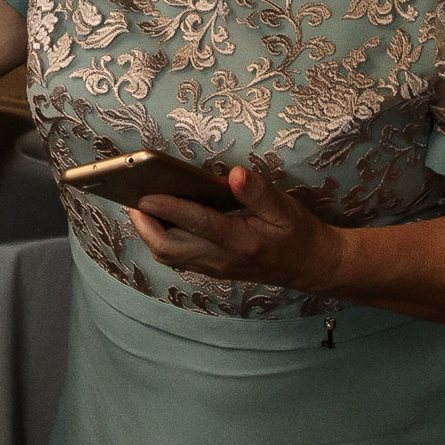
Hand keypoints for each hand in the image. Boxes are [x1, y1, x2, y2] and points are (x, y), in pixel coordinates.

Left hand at [129, 167, 342, 294]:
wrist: (311, 267)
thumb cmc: (298, 234)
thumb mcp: (286, 208)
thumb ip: (259, 192)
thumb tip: (235, 175)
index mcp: (241, 241)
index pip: (198, 224)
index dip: (169, 208)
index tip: (146, 194)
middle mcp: (222, 258)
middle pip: (170, 248)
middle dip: (146, 224)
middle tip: (132, 197)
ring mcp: (214, 267)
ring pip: (169, 255)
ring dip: (150, 232)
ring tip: (139, 204)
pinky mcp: (212, 268)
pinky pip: (177, 257)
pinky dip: (161, 239)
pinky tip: (158, 218)